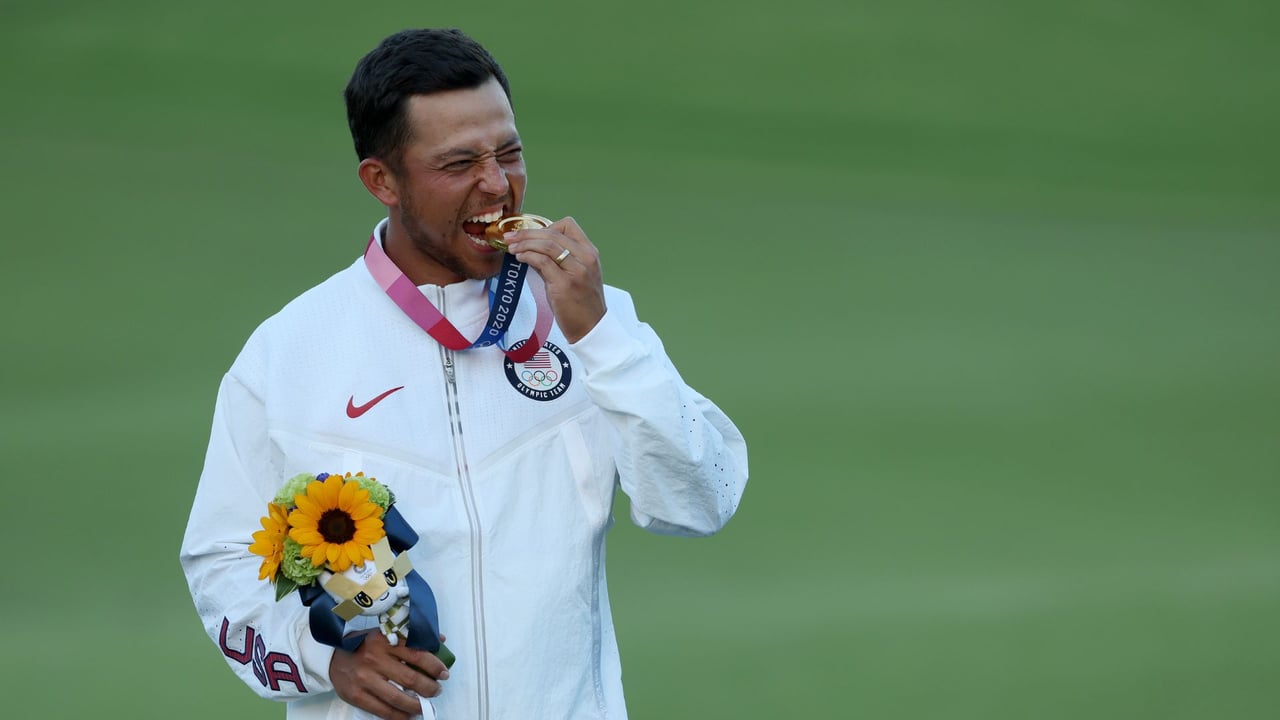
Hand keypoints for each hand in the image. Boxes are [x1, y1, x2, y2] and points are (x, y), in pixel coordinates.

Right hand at [329, 631, 449, 719]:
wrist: (332, 658)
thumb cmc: (364, 646)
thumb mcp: (385, 634)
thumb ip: (411, 638)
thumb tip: (440, 641)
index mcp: (384, 640)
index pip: (417, 654)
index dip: (435, 666)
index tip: (443, 673)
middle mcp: (375, 659)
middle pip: (411, 679)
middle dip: (430, 688)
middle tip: (436, 690)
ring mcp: (365, 679)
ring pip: (399, 698)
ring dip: (417, 705)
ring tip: (424, 705)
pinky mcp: (356, 695)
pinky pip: (382, 711)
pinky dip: (399, 716)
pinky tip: (408, 715)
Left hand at [505, 216, 606, 342]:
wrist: (592, 328)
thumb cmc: (582, 304)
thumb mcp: (575, 275)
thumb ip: (556, 260)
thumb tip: (531, 250)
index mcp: (590, 253)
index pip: (568, 225)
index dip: (546, 226)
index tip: (531, 235)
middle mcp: (586, 258)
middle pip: (553, 233)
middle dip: (527, 233)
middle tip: (510, 237)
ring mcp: (576, 271)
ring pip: (547, 244)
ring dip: (524, 243)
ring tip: (511, 247)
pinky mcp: (564, 284)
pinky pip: (542, 262)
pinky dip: (527, 256)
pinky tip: (520, 258)